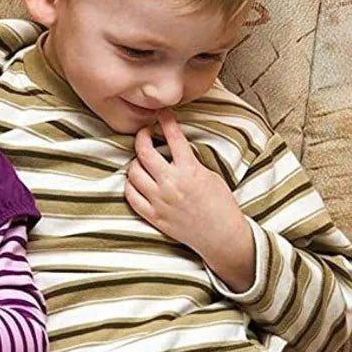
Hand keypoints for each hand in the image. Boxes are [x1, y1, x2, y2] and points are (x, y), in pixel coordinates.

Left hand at [125, 110, 254, 290]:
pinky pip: (131, 196)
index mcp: (189, 170)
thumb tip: (173, 150)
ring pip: (133, 173)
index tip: (162, 115)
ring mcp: (159, 201)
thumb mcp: (210, 175)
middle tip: (145, 134)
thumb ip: (189, 162)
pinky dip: (130, 185)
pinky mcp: (153, 216)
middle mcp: (171, 184)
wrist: (221, 236)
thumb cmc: (220, 205)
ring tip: (141, 160)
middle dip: (142, 137)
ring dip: (135, 162)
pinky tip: (135, 181)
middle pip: (144, 153)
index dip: (166, 122)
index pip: (173, 138)